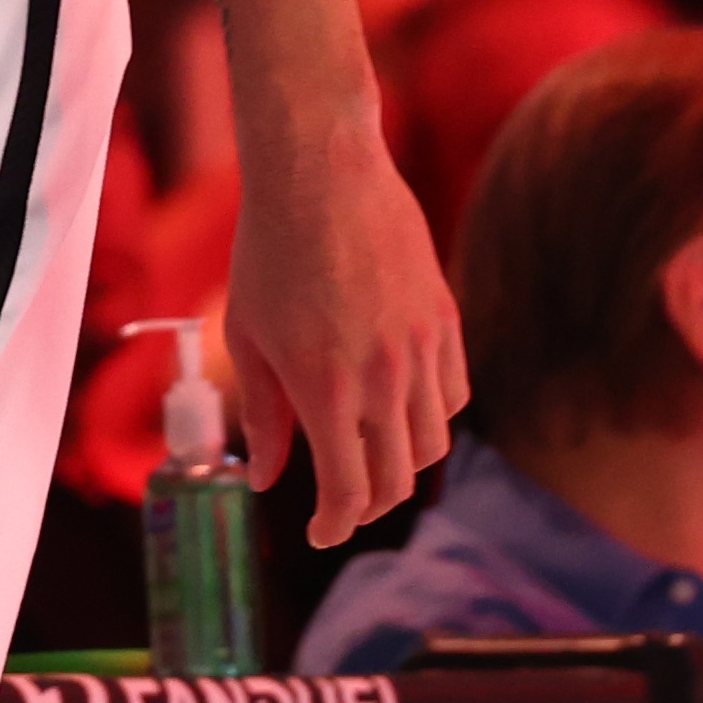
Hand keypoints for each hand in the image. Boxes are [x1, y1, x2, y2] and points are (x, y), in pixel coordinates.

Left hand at [223, 108, 463, 546]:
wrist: (320, 170)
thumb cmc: (269, 250)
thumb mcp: (249, 336)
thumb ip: (265, 415)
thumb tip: (264, 478)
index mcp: (326, 390)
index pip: (347, 492)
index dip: (334, 526)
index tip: (319, 532)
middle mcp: (384, 379)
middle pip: (396, 480)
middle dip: (366, 505)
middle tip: (342, 503)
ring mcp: (421, 349)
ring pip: (433, 443)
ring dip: (402, 465)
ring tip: (372, 457)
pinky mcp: (445, 317)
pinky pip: (454, 393)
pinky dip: (432, 415)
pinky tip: (402, 407)